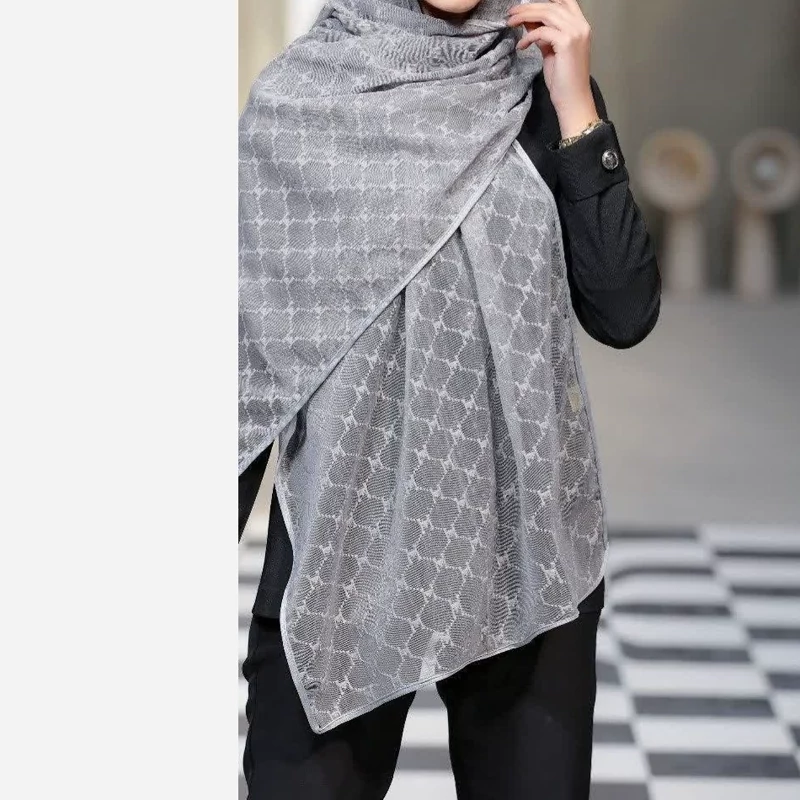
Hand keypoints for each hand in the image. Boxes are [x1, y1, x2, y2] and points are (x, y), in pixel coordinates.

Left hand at [506, 1, 598, 138]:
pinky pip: (542, 32)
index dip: (546, 0)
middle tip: (511, 12)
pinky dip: (529, 37)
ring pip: (547, 13)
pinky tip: (521, 46)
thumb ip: (543, 34)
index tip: (525, 5)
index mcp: (580, 25)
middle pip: (552, 5)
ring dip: (525, 16)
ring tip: (510, 22)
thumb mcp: (551, 51)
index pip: (565, 1)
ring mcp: (576, 33)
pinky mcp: (567, 43)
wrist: (572, 99)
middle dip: (529, 6)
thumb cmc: (563, 80)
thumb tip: (528, 22)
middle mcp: (581, 25)